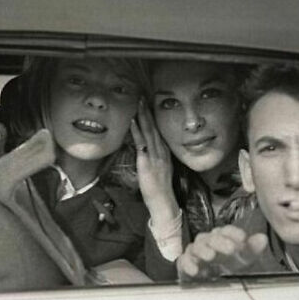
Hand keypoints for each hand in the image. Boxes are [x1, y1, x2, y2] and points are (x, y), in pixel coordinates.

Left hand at [130, 99, 177, 225]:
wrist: (163, 201)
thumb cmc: (159, 190)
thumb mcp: (158, 171)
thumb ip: (153, 160)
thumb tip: (144, 152)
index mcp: (164, 153)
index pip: (158, 132)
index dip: (153, 118)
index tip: (149, 106)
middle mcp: (161, 152)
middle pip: (154, 128)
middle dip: (148, 112)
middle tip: (143, 97)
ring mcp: (155, 156)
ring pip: (149, 132)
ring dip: (143, 116)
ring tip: (138, 103)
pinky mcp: (147, 162)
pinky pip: (141, 143)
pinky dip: (137, 131)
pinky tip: (133, 121)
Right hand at [177, 225, 267, 280]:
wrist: (218, 284)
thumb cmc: (232, 267)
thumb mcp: (245, 259)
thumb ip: (253, 249)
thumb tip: (262, 238)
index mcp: (223, 238)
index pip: (226, 231)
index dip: (234, 233)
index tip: (243, 239)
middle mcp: (208, 243)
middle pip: (211, 237)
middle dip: (220, 241)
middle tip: (230, 249)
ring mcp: (196, 254)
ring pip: (196, 247)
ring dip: (203, 250)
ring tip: (211, 256)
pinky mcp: (186, 265)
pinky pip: (183, 261)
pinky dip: (188, 264)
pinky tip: (195, 271)